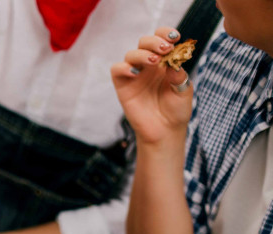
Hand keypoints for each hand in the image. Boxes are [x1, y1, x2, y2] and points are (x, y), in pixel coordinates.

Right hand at [111, 27, 193, 145]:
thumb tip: (172, 62)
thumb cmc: (176, 110)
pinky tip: (135, 72)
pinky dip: (123, 67)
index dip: (166, 34)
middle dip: (154, 41)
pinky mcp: (123, 86)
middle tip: (165, 48)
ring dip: (143, 54)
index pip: (162, 39)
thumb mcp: (184, 90)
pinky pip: (117, 70)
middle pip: (145, 42)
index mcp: (165, 62)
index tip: (175, 37)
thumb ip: (179, 75)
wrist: (164, 131)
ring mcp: (135, 75)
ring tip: (155, 62)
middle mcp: (149, 66)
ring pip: (131, 54)